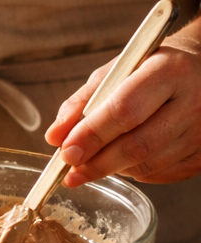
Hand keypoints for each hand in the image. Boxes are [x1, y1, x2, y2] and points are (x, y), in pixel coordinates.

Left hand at [44, 21, 200, 185]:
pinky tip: (123, 162)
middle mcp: (193, 101)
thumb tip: (55, 136)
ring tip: (94, 162)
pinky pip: (164, 174)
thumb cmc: (151, 68)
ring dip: (113, 170)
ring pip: (150, 165)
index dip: (91, 135)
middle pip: (138, 145)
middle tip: (72, 172)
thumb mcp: (114, 72)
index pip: (124, 111)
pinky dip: (135, 173)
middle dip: (97, 163)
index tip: (66, 152)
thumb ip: (81, 103)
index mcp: (168, 72)